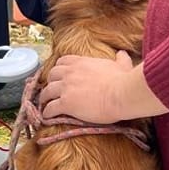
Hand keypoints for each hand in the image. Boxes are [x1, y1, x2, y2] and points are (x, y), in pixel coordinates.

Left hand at [40, 51, 168, 122]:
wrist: (120, 94)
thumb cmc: (122, 81)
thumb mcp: (122, 65)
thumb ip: (120, 59)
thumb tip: (123, 53)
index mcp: (82, 62)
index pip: (63, 61)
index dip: (60, 69)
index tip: (60, 75)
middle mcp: (71, 72)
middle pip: (52, 74)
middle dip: (51, 82)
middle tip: (52, 90)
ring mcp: (66, 87)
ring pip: (47, 91)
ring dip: (45, 97)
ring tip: (45, 104)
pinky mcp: (66, 103)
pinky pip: (51, 108)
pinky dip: (47, 112)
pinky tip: (46, 116)